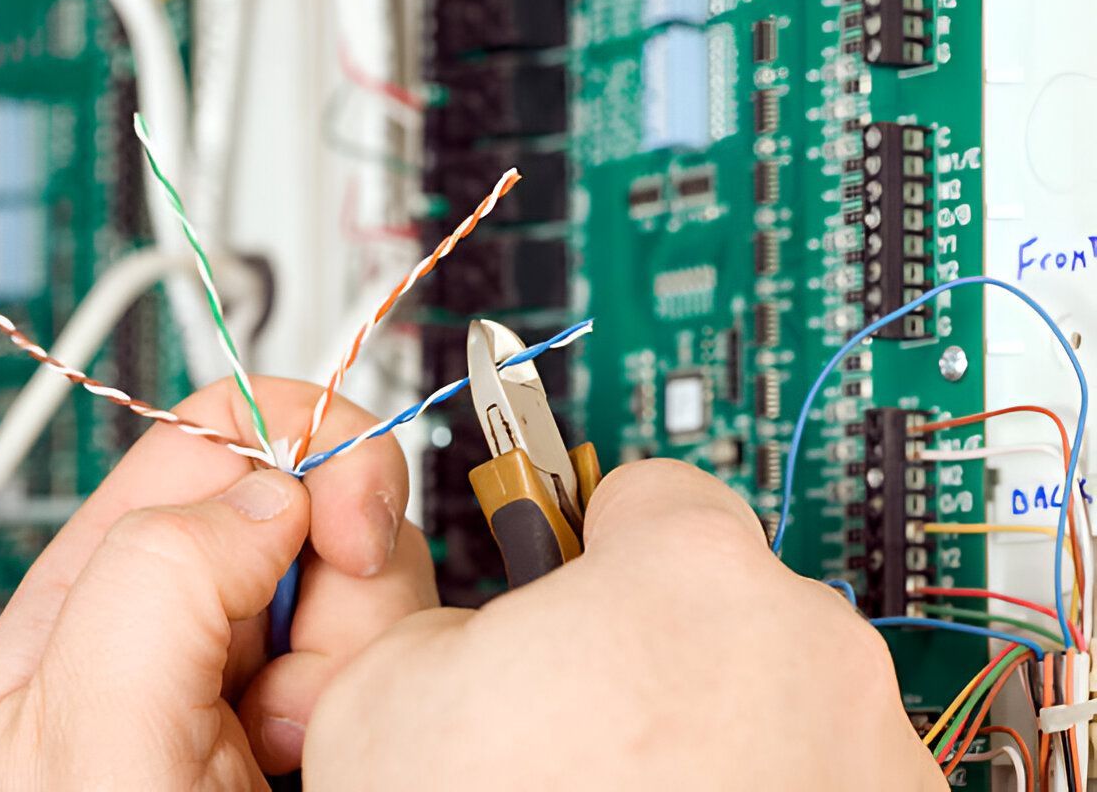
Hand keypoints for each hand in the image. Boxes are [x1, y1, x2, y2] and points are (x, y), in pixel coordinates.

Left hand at [0, 378, 437, 788]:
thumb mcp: (86, 747)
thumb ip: (155, 584)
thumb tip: (270, 496)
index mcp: (90, 607)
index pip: (203, 444)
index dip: (291, 446)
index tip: (340, 520)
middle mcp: (177, 627)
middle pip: (302, 503)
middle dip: (338, 573)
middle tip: (306, 678)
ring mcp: (258, 673)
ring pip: (363, 576)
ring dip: (364, 647)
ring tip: (309, 741)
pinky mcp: (333, 710)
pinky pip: (397, 648)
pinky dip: (392, 691)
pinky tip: (339, 752)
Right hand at [305, 459, 945, 790]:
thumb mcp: (384, 699)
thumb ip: (439, 613)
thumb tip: (470, 628)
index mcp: (686, 573)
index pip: (649, 489)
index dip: (591, 540)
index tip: (578, 576)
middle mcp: (808, 647)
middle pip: (718, 597)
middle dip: (651, 647)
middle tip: (581, 728)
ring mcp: (867, 751)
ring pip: (774, 690)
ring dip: (714, 727)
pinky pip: (820, 772)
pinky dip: (765, 790)